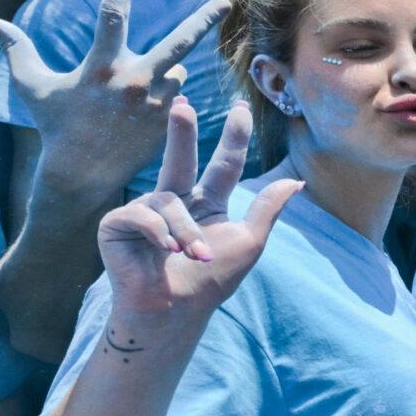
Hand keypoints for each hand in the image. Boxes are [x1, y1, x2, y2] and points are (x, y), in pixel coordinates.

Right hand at [0, 0, 226, 193]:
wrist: (81, 174)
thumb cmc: (55, 125)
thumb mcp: (32, 85)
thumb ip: (13, 47)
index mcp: (102, 68)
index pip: (113, 16)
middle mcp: (135, 82)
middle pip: (178, 41)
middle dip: (203, 19)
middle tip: (224, 2)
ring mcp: (157, 103)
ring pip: (177, 68)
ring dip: (164, 68)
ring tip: (139, 89)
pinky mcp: (168, 121)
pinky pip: (178, 91)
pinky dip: (167, 89)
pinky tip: (150, 103)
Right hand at [96, 100, 301, 318]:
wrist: (176, 311)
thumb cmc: (211, 281)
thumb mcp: (249, 241)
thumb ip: (267, 208)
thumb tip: (297, 181)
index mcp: (207, 203)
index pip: (224, 163)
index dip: (234, 136)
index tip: (241, 107)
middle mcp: (175, 202)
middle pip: (180, 157)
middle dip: (181, 130)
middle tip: (182, 104)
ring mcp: (146, 211)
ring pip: (169, 201)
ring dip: (186, 231)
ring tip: (194, 255)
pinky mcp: (118, 224)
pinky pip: (142, 214)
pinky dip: (159, 233)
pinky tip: (166, 251)